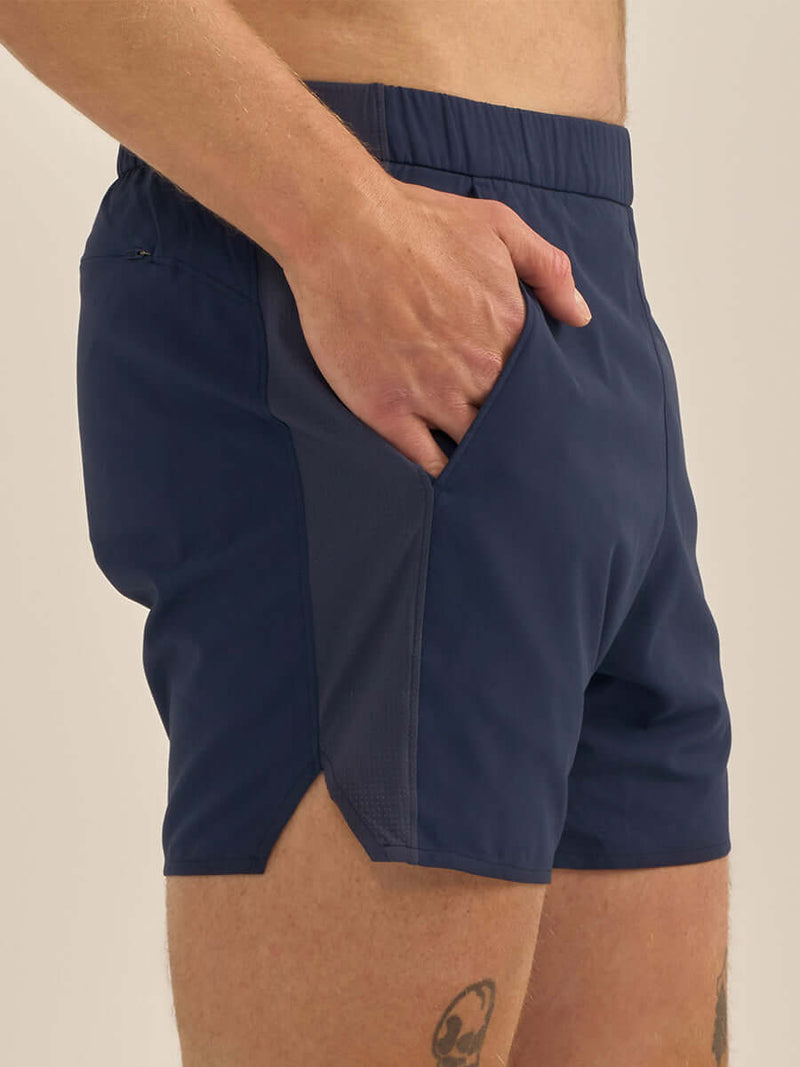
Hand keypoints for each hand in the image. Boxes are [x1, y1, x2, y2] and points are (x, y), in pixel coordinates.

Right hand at [281, 176, 590, 478]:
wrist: (341, 228)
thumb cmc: (416, 222)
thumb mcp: (498, 225)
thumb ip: (549, 269)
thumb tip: (580, 316)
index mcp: (510, 330)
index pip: (540, 387)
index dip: (536, 401)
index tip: (533, 410)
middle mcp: (478, 369)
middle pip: (510, 423)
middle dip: (514, 435)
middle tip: (518, 452)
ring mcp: (432, 394)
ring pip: (473, 447)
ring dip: (481, 458)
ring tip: (486, 470)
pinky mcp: (387, 409)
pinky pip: (426, 462)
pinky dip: (441, 473)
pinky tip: (446, 476)